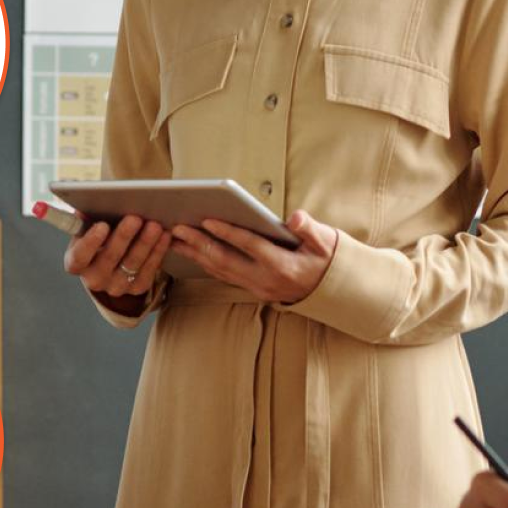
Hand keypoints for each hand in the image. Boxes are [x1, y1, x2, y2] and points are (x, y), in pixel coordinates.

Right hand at [64, 215, 170, 299]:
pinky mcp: (137, 288)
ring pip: (132, 264)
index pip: (79, 256)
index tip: (103, 225)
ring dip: (145, 243)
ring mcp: (116, 286)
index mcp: (76, 263)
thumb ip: (89, 217)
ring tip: (154, 225)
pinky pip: (149, 270)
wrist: (114, 259)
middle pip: (109, 258)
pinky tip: (164, 236)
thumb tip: (93, 200)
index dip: (90, 242)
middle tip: (135, 218)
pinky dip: (157, 251)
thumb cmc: (100, 237)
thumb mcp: (90, 227)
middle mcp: (94, 279)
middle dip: (123, 236)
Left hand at [169, 209, 339, 303]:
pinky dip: (206, 263)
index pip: (251, 246)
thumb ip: (309, 228)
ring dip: (196, 255)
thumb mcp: (325, 241)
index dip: (228, 232)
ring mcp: (258, 287)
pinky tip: (191, 253)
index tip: (207, 220)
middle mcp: (266, 279)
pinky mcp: (253, 289)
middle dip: (200, 244)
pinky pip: (224, 276)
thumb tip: (295, 217)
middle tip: (178, 228)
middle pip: (226, 261)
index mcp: (283, 265)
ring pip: (220, 270)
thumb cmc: (327, 258)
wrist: (333, 288)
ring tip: (175, 239)